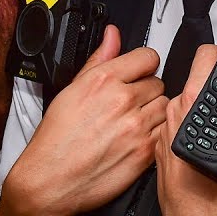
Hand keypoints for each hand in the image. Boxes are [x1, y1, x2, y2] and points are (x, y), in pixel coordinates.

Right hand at [0, 26, 166, 215]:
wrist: (52, 179)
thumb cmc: (57, 138)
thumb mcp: (72, 89)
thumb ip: (99, 59)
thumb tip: (112, 36)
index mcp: (104, 80)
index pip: (147, 57)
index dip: (142, 64)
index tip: (138, 71)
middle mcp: (122, 100)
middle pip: (158, 81)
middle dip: (146, 89)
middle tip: (128, 101)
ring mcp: (137, 126)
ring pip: (165, 105)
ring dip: (153, 110)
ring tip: (132, 120)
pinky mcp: (146, 151)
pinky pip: (165, 131)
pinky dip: (156, 133)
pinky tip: (137, 136)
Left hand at [154, 45, 216, 215]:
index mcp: (197, 98)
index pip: (210, 53)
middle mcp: (177, 107)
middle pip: (199, 73)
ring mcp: (166, 123)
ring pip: (188, 95)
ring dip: (207, 101)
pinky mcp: (161, 138)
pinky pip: (178, 117)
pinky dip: (194, 120)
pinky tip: (209, 135)